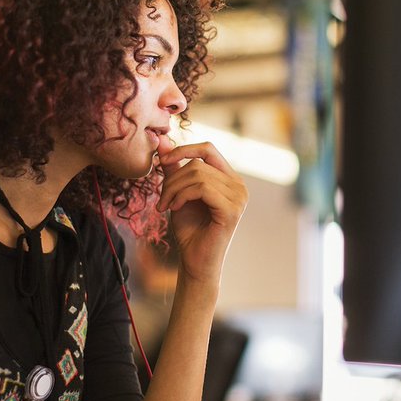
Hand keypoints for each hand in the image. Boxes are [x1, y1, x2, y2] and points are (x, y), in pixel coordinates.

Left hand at [155, 139, 248, 285]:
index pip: (208, 149)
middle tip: (161, 199)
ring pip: (197, 175)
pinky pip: (202, 189)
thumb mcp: (178, 192)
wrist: (194, 261)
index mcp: (229, 178)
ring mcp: (238, 197)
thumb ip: (173, 167)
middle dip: (172, 178)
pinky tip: (174, 209)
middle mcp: (239, 185)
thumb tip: (161, 139)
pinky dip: (182, 196)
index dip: (183, 149)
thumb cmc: (189, 229)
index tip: (162, 160)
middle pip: (198, 163)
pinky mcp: (232, 209)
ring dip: (173, 189)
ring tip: (165, 206)